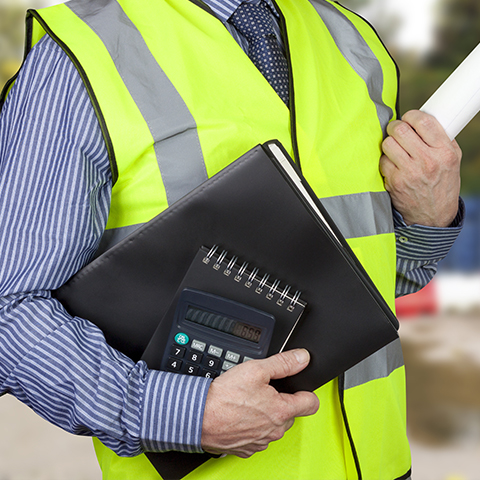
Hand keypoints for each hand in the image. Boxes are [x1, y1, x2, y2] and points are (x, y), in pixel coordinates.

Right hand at [200, 348, 318, 457]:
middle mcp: (274, 431)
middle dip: (280, 401)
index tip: (297, 387)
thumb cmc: (225, 396)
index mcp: (281, 411)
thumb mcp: (256, 369)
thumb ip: (283, 363)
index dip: (305, 391)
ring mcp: (260, 442)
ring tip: (247, 402)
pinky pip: (257, 436)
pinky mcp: (246, 448)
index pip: (311, 403)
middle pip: (290, 413)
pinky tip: (240, 415)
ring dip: (266, 414)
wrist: (199, 417)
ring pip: (273, 425)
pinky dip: (252, 426)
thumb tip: (302, 358)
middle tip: (262, 391)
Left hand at [380, 110, 461, 226]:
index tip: (408, 117)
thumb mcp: (452, 159)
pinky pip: (382, 161)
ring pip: (388, 144)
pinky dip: (385, 160)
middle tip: (397, 130)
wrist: (433, 215)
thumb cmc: (442, 183)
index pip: (423, 122)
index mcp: (444, 152)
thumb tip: (423, 119)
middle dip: (396, 127)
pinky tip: (393, 164)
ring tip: (396, 148)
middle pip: (400, 130)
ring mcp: (408, 173)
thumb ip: (441, 139)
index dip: (411, 115)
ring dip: (389, 143)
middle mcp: (427, 162)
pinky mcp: (394, 182)